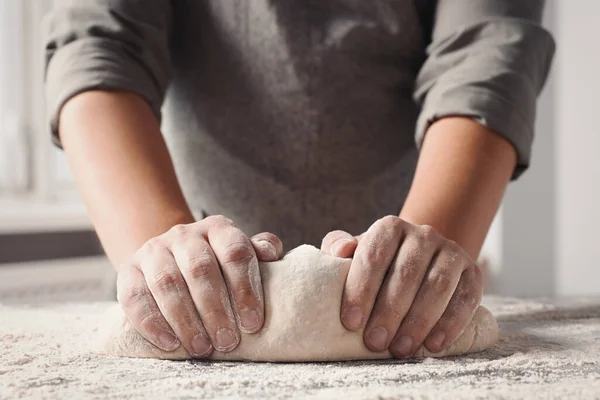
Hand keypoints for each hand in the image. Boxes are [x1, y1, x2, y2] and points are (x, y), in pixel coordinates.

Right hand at [116, 216, 282, 357]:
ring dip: (185, 320)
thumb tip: (271, 255)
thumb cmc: (219, 264)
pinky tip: (170, 344)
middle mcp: (184, 234)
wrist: (172, 258)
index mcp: (218, 228)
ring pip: (167, 283)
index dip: (245, 289)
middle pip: (200, 269)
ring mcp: (154, 250)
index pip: (235, 252)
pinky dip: (151, 323)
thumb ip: (261, 252)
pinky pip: (135, 296)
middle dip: (215, 310)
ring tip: (201, 348)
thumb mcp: (242, 254)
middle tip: (227, 342)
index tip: (252, 324)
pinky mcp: (128, 270)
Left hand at [321, 216, 482, 356]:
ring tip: (401, 349)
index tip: (350, 322)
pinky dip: (451, 324)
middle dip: (389, 311)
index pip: (374, 255)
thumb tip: (340, 250)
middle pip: (407, 273)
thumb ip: (338, 246)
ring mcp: (451, 252)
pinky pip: (466, 298)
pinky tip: (433, 346)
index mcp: (390, 228)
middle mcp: (423, 234)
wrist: (419, 263)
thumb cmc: (377, 265)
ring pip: (438, 286)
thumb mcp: (354, 254)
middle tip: (375, 343)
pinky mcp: (473, 273)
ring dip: (419, 321)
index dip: (361, 289)